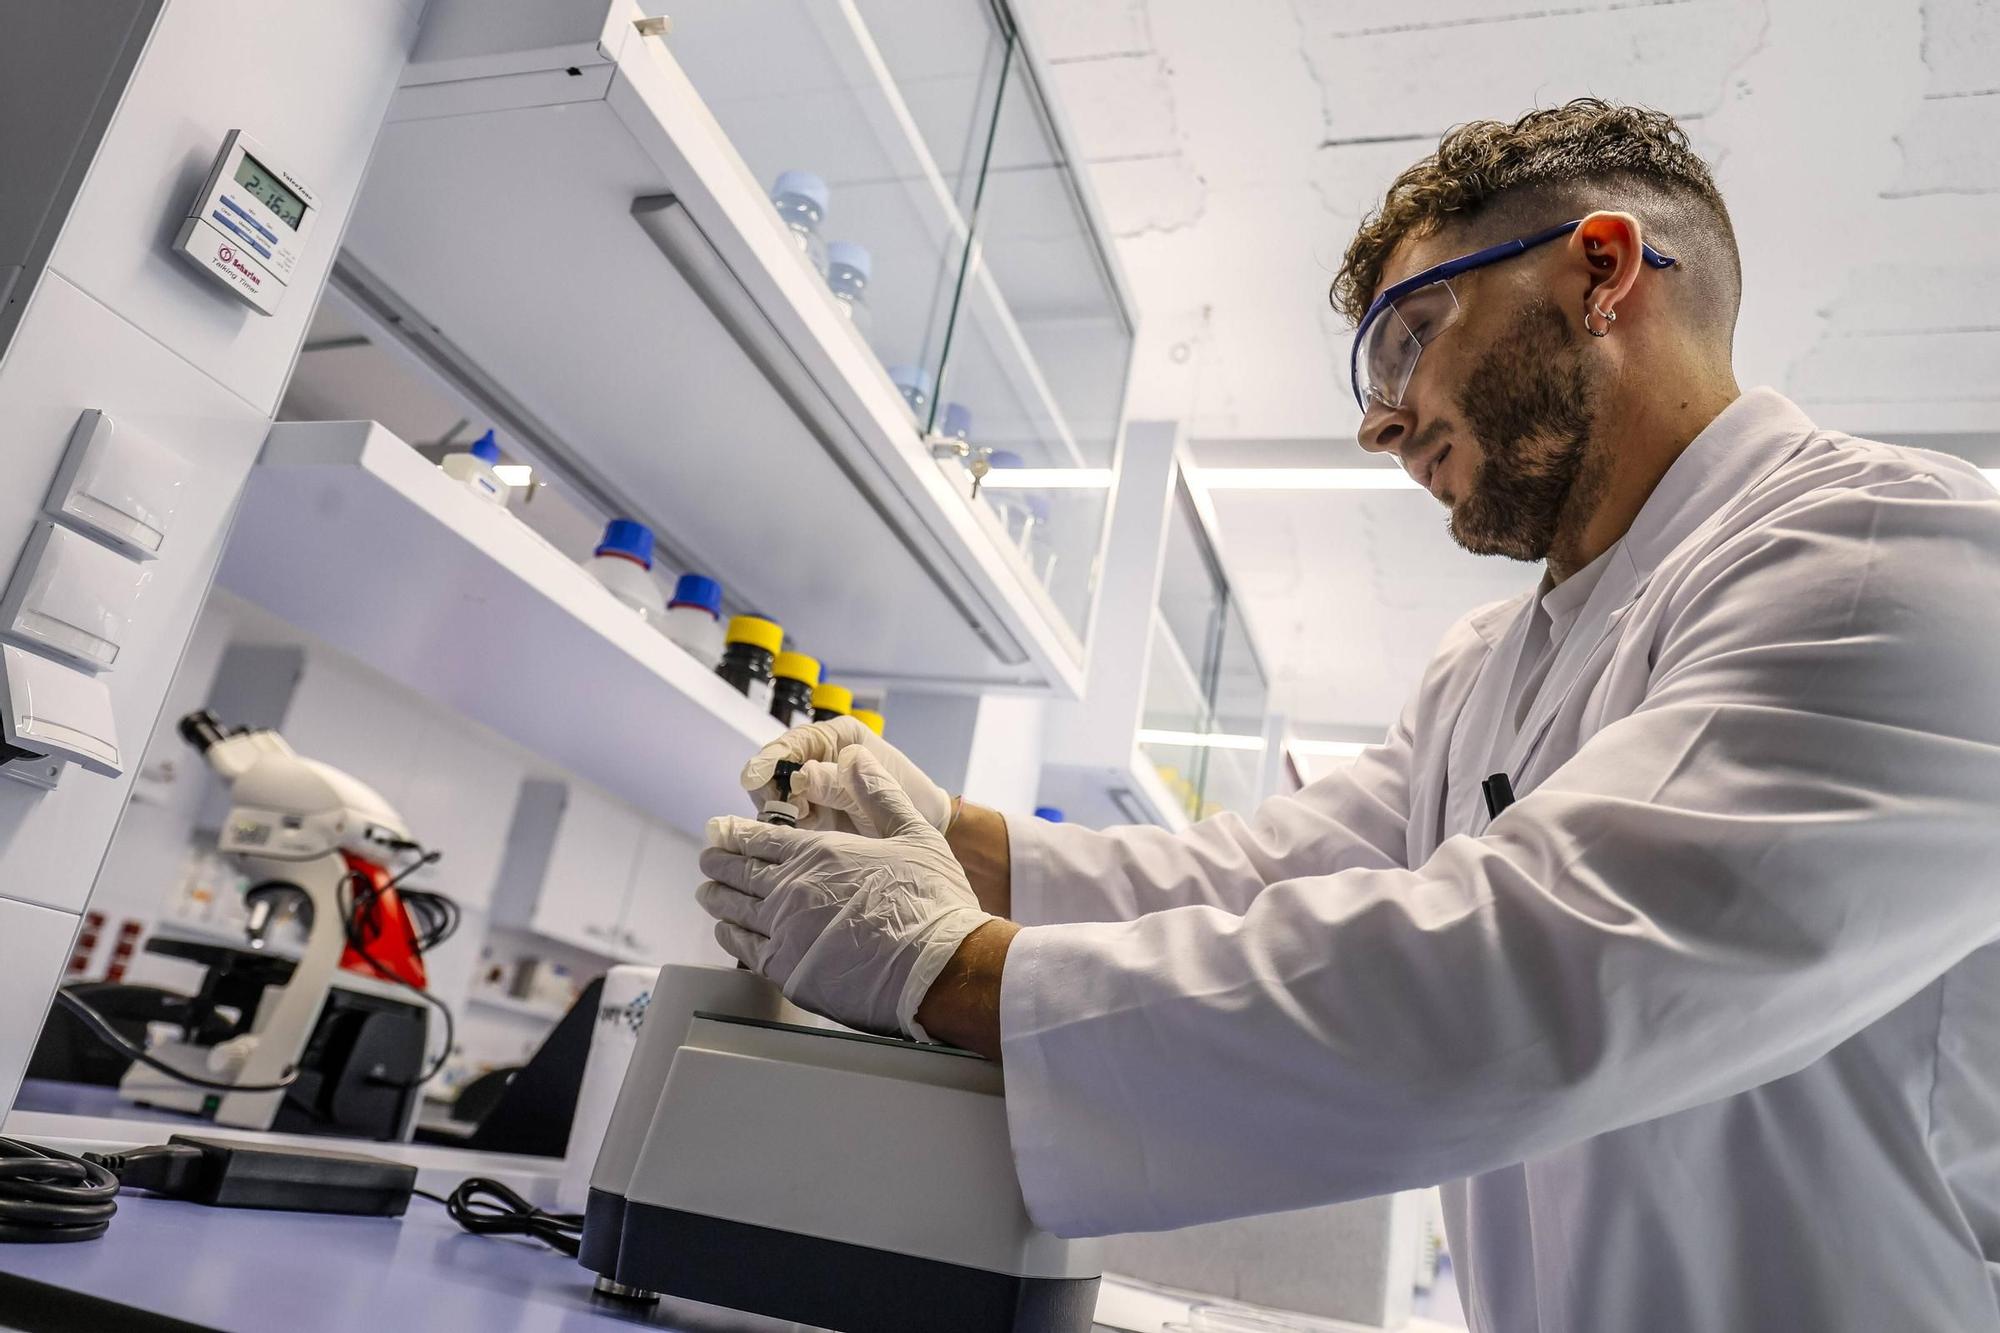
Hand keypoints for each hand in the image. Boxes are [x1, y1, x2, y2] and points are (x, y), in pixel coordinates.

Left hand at [700, 748, 990, 1039]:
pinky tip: (727, 932)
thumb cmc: (931, 901)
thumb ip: (879, 794)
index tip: (721, 830)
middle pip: (739, 872)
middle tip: (708, 858)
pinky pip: (744, 950)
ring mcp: (784, 932)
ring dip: (716, 897)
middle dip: (718, 862)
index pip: (761, 838)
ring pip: (734, 910)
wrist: (938, 968)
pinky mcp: (787, 972)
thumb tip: (855, 758)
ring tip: (707, 892)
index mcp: (818, 853)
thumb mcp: (914, 833)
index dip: (737, 833)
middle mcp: (791, 889)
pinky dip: (729, 936)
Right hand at [740, 715, 951, 833]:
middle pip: (772, 772)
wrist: (929, 827)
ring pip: (772, 799)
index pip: (790, 744)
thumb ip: (839, 782)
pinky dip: (783, 832)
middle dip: (772, 792)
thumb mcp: (877, 788)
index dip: (771, 761)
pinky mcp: (808, 817)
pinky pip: (783, 823)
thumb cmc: (910, 798)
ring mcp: (810, 789)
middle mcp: (816, 758)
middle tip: (789, 812)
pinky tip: (795, 842)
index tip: (759, 778)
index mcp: (836, 736)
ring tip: (802, 825)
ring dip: (776, 815)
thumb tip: (801, 777)